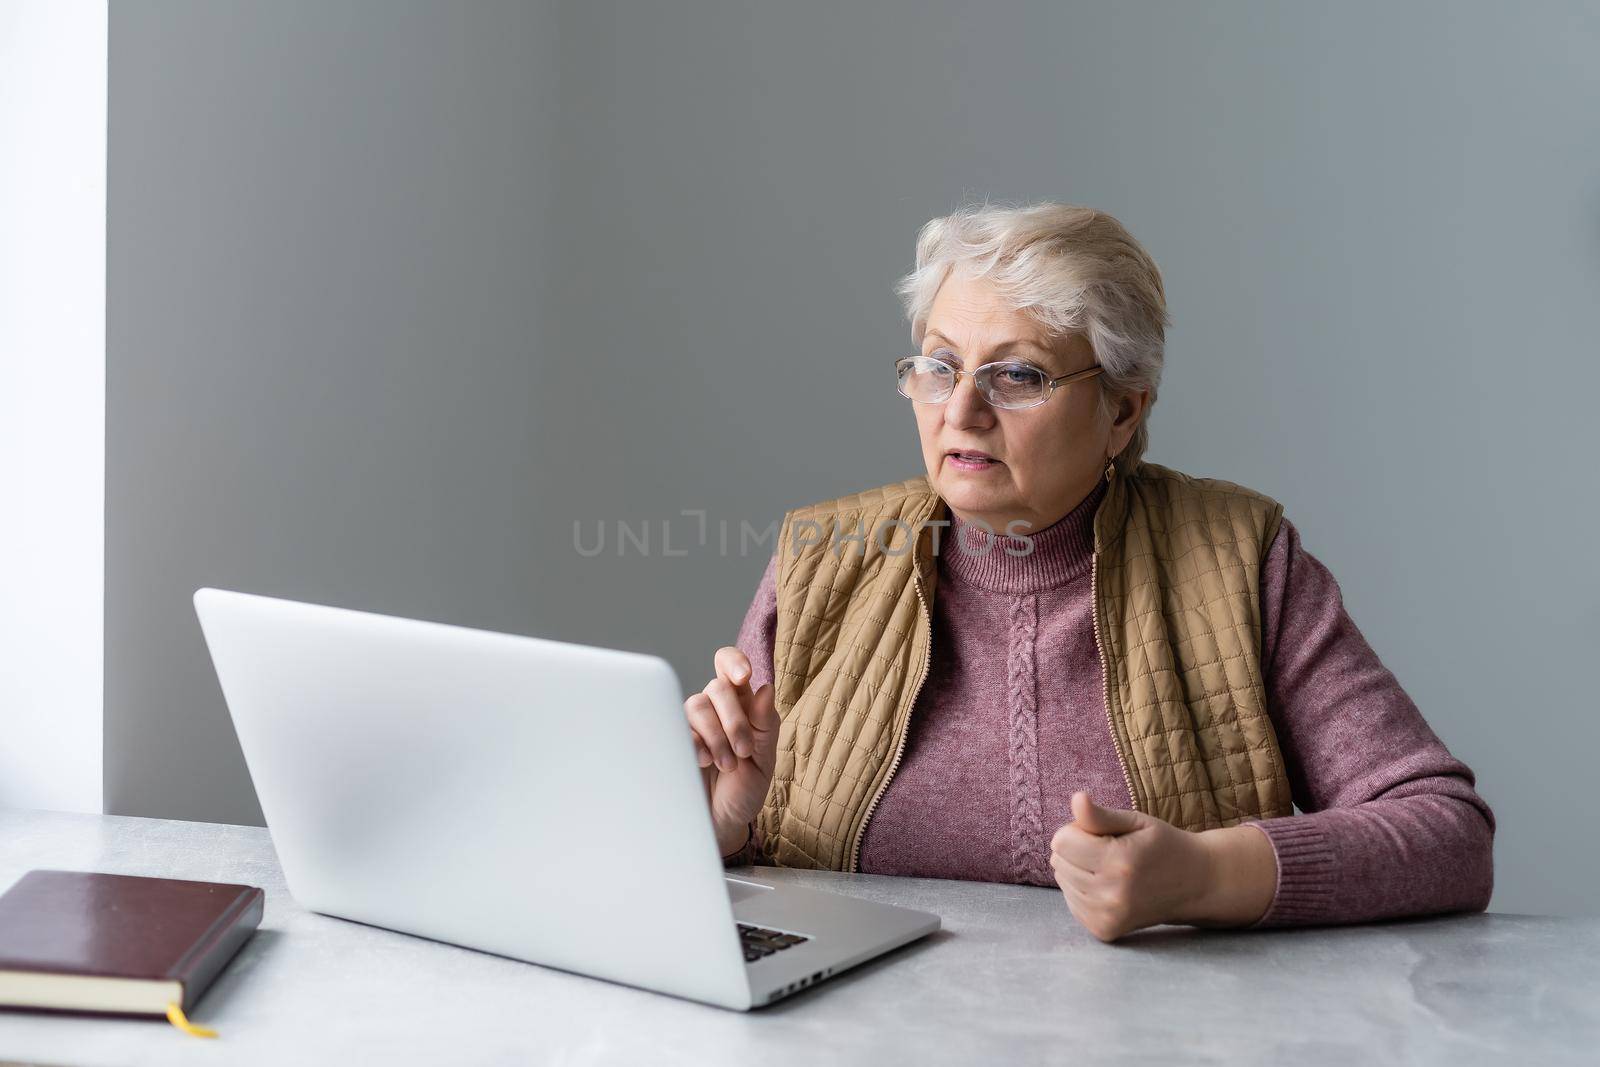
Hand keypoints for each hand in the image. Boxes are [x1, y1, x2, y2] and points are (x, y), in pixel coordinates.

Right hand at [682, 647, 779, 855]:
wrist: (720, 824)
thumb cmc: (744, 789)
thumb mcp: (764, 760)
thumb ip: (766, 725)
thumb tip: (765, 688)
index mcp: (740, 705)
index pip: (730, 666)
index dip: (734, 662)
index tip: (744, 677)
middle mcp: (714, 709)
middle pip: (717, 686)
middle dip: (735, 720)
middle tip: (744, 751)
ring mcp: (691, 725)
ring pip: (697, 705)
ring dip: (717, 736)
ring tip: (727, 764)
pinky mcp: (673, 741)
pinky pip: (677, 727)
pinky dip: (695, 743)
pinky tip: (703, 761)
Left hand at [1048, 791, 1276, 941]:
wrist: (1194, 884)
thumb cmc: (1163, 845)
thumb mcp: (1136, 822)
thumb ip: (1100, 815)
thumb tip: (1076, 798)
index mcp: (1119, 862)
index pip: (1061, 840)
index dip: (1078, 829)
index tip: (1103, 832)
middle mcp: (1112, 894)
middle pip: (1058, 860)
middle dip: (1077, 849)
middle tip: (1110, 850)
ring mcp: (1108, 917)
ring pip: (1062, 881)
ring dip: (1079, 870)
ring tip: (1112, 869)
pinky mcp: (1104, 930)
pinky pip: (1071, 901)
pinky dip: (1083, 890)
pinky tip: (1109, 887)